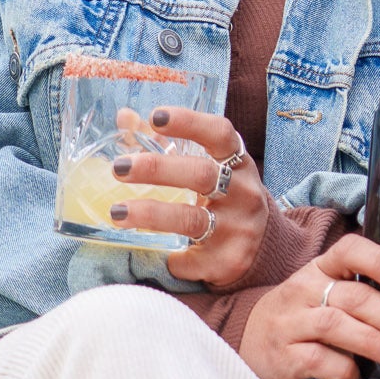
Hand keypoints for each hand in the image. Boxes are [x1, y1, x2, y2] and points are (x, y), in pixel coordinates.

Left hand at [105, 106, 266, 287]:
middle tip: (119, 167)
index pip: (219, 134)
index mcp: (238, 163)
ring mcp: (239, 228)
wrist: (263, 247)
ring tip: (117, 212)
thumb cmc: (224, 197)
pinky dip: (170, 256)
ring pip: (192, 220)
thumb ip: (166, 144)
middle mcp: (244, 193)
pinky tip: (157, 253)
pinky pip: (190, 259)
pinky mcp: (230, 261)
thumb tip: (125, 118)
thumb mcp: (209, 168)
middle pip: (201, 175)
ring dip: (151, 214)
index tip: (155, 118)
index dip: (189, 122)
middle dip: (157, 169)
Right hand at [238, 232, 379, 378]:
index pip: (349, 251)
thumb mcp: (320, 297)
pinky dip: (344, 373)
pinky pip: (319, 361)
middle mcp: (303, 291)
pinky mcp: (283, 356)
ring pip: (337, 326)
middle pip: (353, 297)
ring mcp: (290, 323)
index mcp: (318, 270)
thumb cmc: (298, 322)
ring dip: (374, 342)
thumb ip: (356, 297)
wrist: (243, 350)